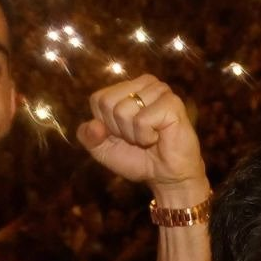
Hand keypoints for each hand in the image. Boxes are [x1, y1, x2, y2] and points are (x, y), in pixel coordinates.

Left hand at [77, 75, 208, 207]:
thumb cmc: (136, 158)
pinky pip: (142, 120)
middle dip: (118, 129)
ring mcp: (159, 91)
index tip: (122, 134)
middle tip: (137, 136)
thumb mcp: (102, 149)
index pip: (98, 99)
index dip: (105, 124)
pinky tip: (159, 138)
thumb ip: (88, 136)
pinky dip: (145, 136)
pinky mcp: (172, 103)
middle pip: (108, 103)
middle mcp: (144, 84)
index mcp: (127, 88)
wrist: (166, 176)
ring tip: (149, 136)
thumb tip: (93, 125)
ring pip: (123, 110)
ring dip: (133, 134)